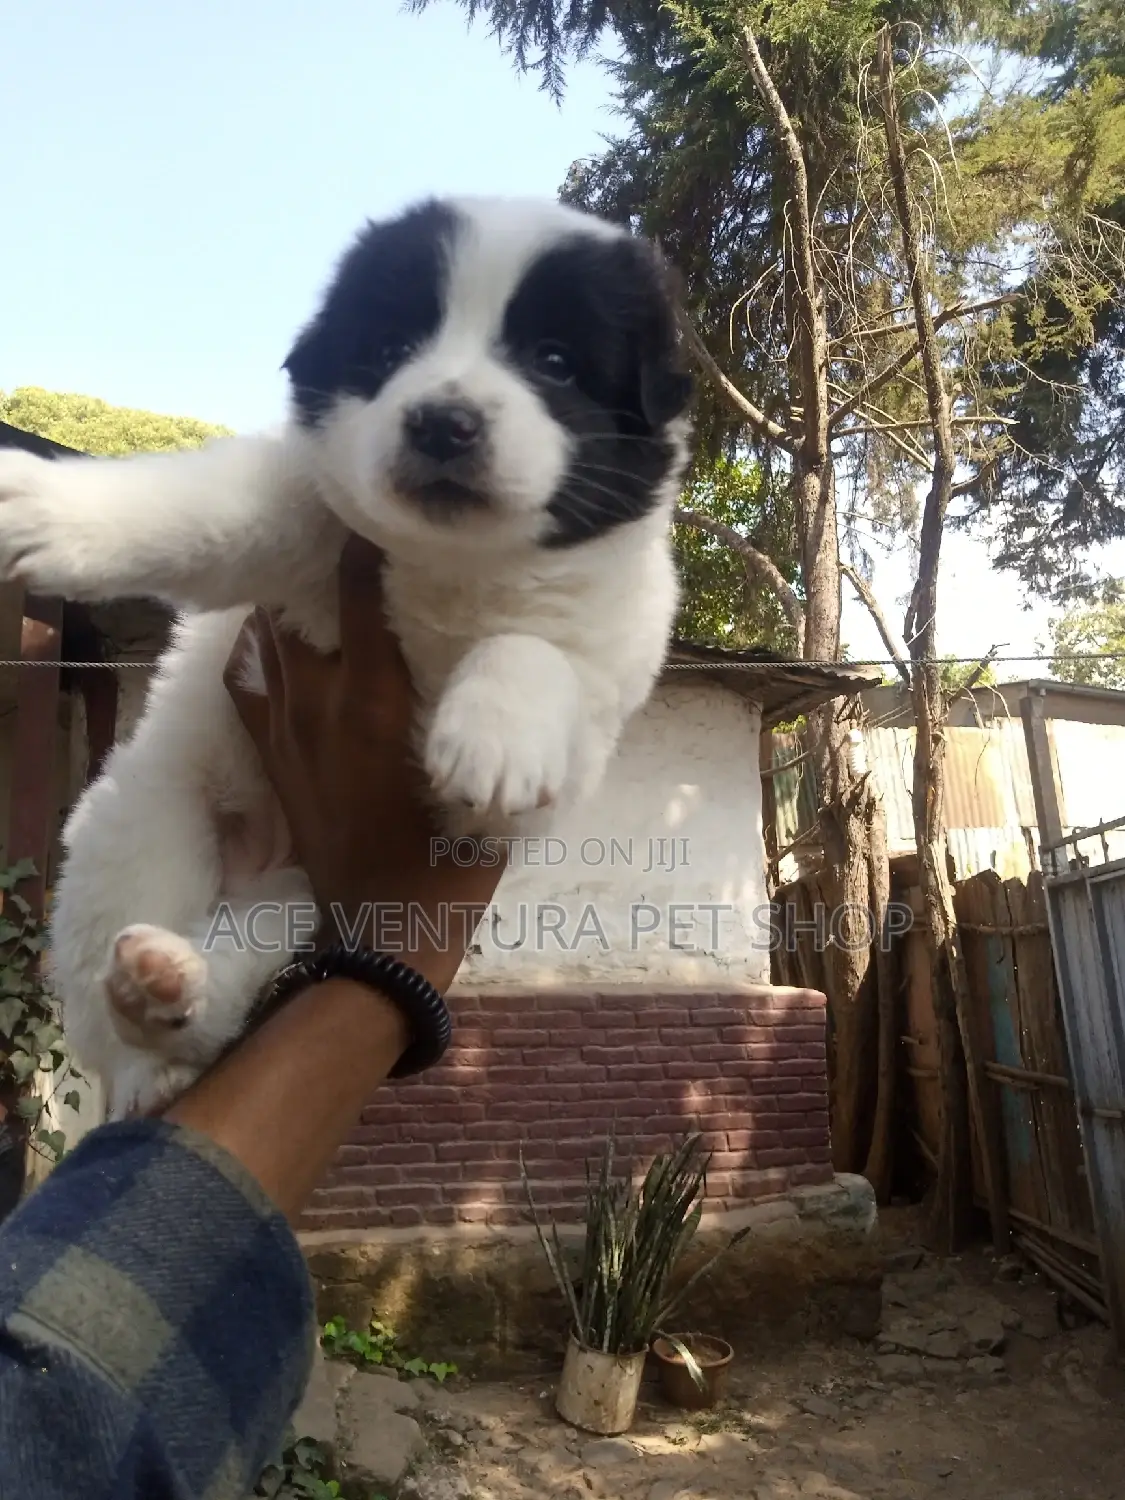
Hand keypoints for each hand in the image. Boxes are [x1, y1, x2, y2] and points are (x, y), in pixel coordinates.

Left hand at [223, 535, 504, 992]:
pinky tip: (277, 634)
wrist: (383, 934)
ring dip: (293, 600)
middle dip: (327, 559)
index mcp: (373, 700)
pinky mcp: (271, 756)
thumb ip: (495, 715)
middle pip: (305, 601)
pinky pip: (248, 682)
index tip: (388, 504)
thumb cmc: (448, 859)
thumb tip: (529, 662)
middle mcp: (318, 702)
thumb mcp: (488, 776)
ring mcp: (285, 729)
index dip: (370, 538)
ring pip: (269, 636)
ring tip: (318, 570)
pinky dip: (259, 649)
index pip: (361, 590)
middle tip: (355, 527)